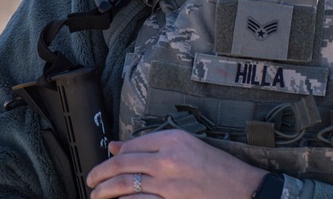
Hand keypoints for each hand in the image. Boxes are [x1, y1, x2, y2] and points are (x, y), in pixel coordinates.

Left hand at [86, 130, 266, 198]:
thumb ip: (152, 145)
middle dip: (99, 174)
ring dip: (103, 191)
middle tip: (91, 180)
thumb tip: (117, 146)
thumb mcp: (188, 146)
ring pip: (122, 185)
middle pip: (121, 164)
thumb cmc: (218, 167)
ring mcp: (167, 182)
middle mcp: (167, 158)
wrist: (241, 188)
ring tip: (96, 194)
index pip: (132, 144)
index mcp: (173, 139)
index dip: (112, 155)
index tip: (104, 162)